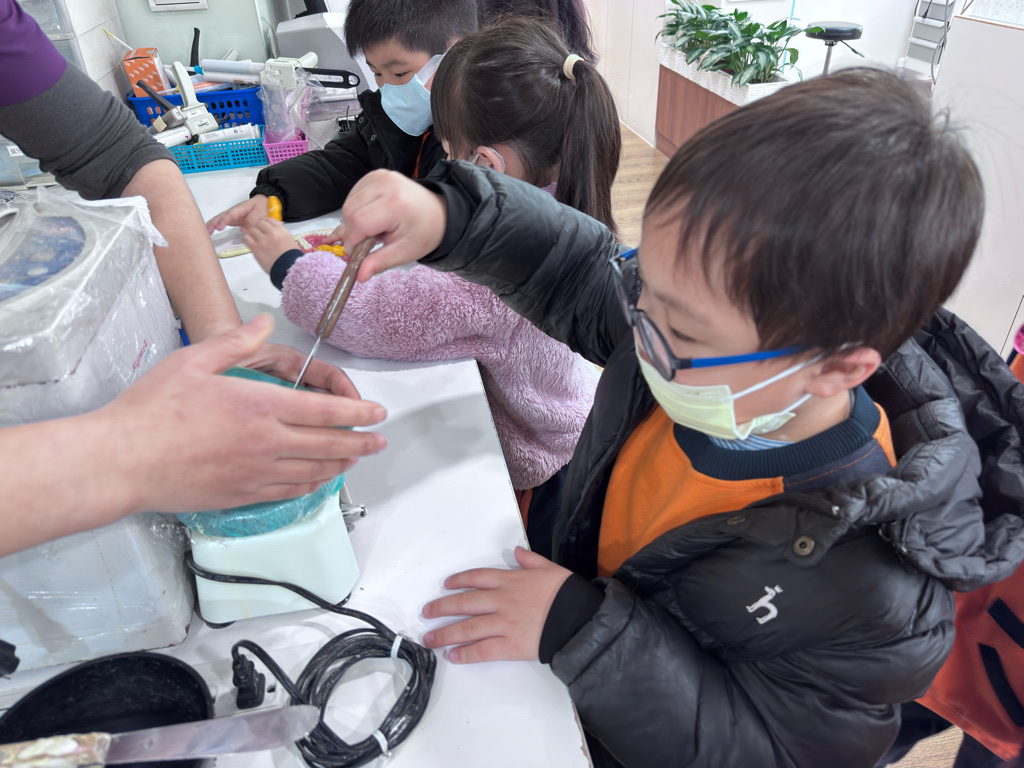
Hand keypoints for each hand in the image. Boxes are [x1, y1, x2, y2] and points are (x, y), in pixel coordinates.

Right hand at [102, 314, 386, 513]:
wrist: (123, 462)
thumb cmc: (152, 411)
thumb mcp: (194, 362)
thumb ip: (236, 343)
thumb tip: (264, 325)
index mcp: (259, 406)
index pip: (324, 411)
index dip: (357, 413)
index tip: (376, 413)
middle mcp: (266, 442)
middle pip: (329, 445)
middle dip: (361, 442)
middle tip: (379, 440)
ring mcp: (256, 473)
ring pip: (314, 472)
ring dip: (341, 464)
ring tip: (355, 458)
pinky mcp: (242, 495)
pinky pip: (289, 492)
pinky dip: (312, 485)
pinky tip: (318, 479)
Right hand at [206, 194, 268, 233]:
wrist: (262, 202)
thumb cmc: (261, 207)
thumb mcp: (260, 213)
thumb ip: (252, 221)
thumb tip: (243, 230)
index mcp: (240, 209)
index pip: (230, 215)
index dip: (224, 221)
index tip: (219, 227)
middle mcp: (233, 211)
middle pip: (221, 216)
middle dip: (214, 223)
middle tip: (208, 231)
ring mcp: (231, 215)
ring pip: (219, 219)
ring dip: (211, 224)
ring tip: (206, 232)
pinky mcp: (231, 219)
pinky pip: (221, 222)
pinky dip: (214, 225)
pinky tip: (209, 231)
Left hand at [243, 217, 300, 272]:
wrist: (288, 269)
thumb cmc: (291, 257)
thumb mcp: (289, 240)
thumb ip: (280, 232)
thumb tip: (270, 228)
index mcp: (282, 230)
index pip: (269, 219)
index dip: (265, 223)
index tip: (264, 228)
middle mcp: (272, 233)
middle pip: (260, 223)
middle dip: (259, 228)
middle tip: (260, 236)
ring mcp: (263, 240)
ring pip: (252, 230)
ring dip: (253, 235)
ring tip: (256, 242)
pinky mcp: (256, 248)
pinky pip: (246, 238)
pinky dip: (248, 240)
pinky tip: (251, 245)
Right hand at [338, 170, 446, 282]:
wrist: (438, 213)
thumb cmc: (423, 232)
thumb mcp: (404, 252)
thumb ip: (380, 262)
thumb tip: (359, 276)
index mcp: (396, 204)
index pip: (359, 222)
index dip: (352, 240)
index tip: (356, 252)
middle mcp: (386, 184)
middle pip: (349, 211)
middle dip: (352, 231)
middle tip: (367, 243)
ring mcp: (380, 176)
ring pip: (348, 202)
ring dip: (354, 220)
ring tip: (374, 229)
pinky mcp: (375, 175)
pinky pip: (354, 194)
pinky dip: (356, 209)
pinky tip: (372, 217)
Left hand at [421, 547, 571, 662]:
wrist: (579, 618)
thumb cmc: (567, 593)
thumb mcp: (551, 568)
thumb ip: (531, 560)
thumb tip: (518, 552)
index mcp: (510, 581)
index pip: (477, 578)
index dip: (459, 580)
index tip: (445, 585)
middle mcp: (501, 601)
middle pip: (464, 602)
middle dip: (442, 608)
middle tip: (426, 613)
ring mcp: (503, 624)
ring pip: (467, 627)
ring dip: (445, 633)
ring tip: (429, 639)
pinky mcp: (509, 645)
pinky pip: (482, 650)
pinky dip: (466, 653)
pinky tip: (453, 656)